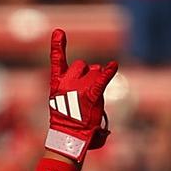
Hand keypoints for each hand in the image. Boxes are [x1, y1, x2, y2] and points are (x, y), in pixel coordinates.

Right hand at [44, 28, 117, 156]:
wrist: (68, 138)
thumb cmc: (69, 125)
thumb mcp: (64, 106)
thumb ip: (75, 94)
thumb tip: (98, 98)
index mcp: (57, 84)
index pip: (57, 61)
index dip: (58, 46)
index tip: (59, 32)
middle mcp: (66, 82)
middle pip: (82, 66)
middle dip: (87, 74)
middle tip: (86, 94)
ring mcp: (78, 88)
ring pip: (94, 72)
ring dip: (96, 80)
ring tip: (92, 99)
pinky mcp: (90, 95)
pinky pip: (101, 80)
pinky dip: (109, 73)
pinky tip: (114, 66)